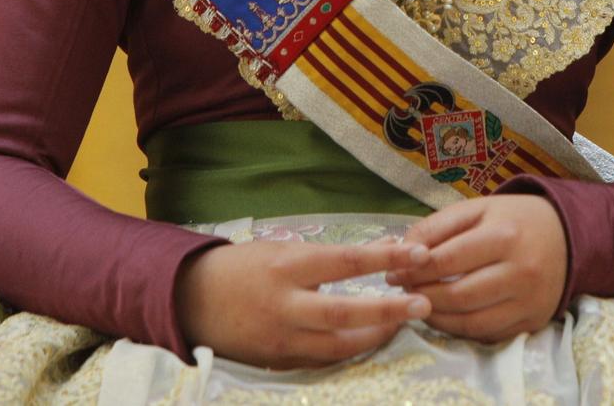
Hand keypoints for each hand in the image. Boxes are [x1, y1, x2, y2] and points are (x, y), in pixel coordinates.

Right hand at [176, 238, 430, 368]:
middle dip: (388, 310)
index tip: (419, 253)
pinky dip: (349, 351)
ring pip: (339, 345)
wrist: (191, 300)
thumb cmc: (243, 268)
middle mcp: (286, 305)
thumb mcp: (280, 250)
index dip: (385, 257)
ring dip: (376, 336)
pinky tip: (370, 341)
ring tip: (402, 323)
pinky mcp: (279, 362)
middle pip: (345, 313)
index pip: (345, 261)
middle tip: (422, 303)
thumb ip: (323, 259)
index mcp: (287, 267)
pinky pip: (323, 360)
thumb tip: (376, 257)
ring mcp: (282, 339)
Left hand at [388, 195, 568, 342]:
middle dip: (422, 296)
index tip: (393, 272)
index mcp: (505, 235)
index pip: (448, 260)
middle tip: (402, 292)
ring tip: (418, 304)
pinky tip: (444, 316)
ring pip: (471, 322)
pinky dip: (459, 330)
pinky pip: (487, 334)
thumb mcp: (478, 209)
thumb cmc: (514, 219)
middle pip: (458, 296)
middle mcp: (521, 271)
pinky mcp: (533, 322)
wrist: (567, 236)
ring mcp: (529, 301)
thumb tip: (403, 253)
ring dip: (436, 317)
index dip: (415, 270)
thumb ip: (438, 226)